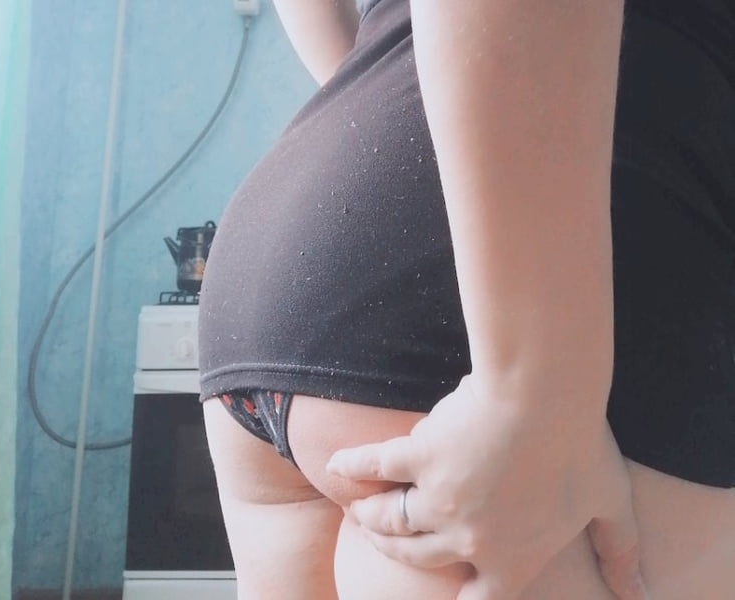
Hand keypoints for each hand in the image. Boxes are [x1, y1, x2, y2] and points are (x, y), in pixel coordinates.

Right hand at [327, 375, 646, 599]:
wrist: (545, 395)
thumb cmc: (581, 447)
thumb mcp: (610, 504)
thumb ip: (619, 551)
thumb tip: (637, 592)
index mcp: (513, 559)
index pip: (479, 599)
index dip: (459, 597)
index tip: (444, 587)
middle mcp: (468, 538)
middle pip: (421, 557)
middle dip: (398, 550)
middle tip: (382, 536)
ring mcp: (438, 500)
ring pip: (394, 521)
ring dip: (374, 520)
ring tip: (362, 513)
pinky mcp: (419, 456)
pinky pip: (377, 467)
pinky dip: (353, 468)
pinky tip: (336, 465)